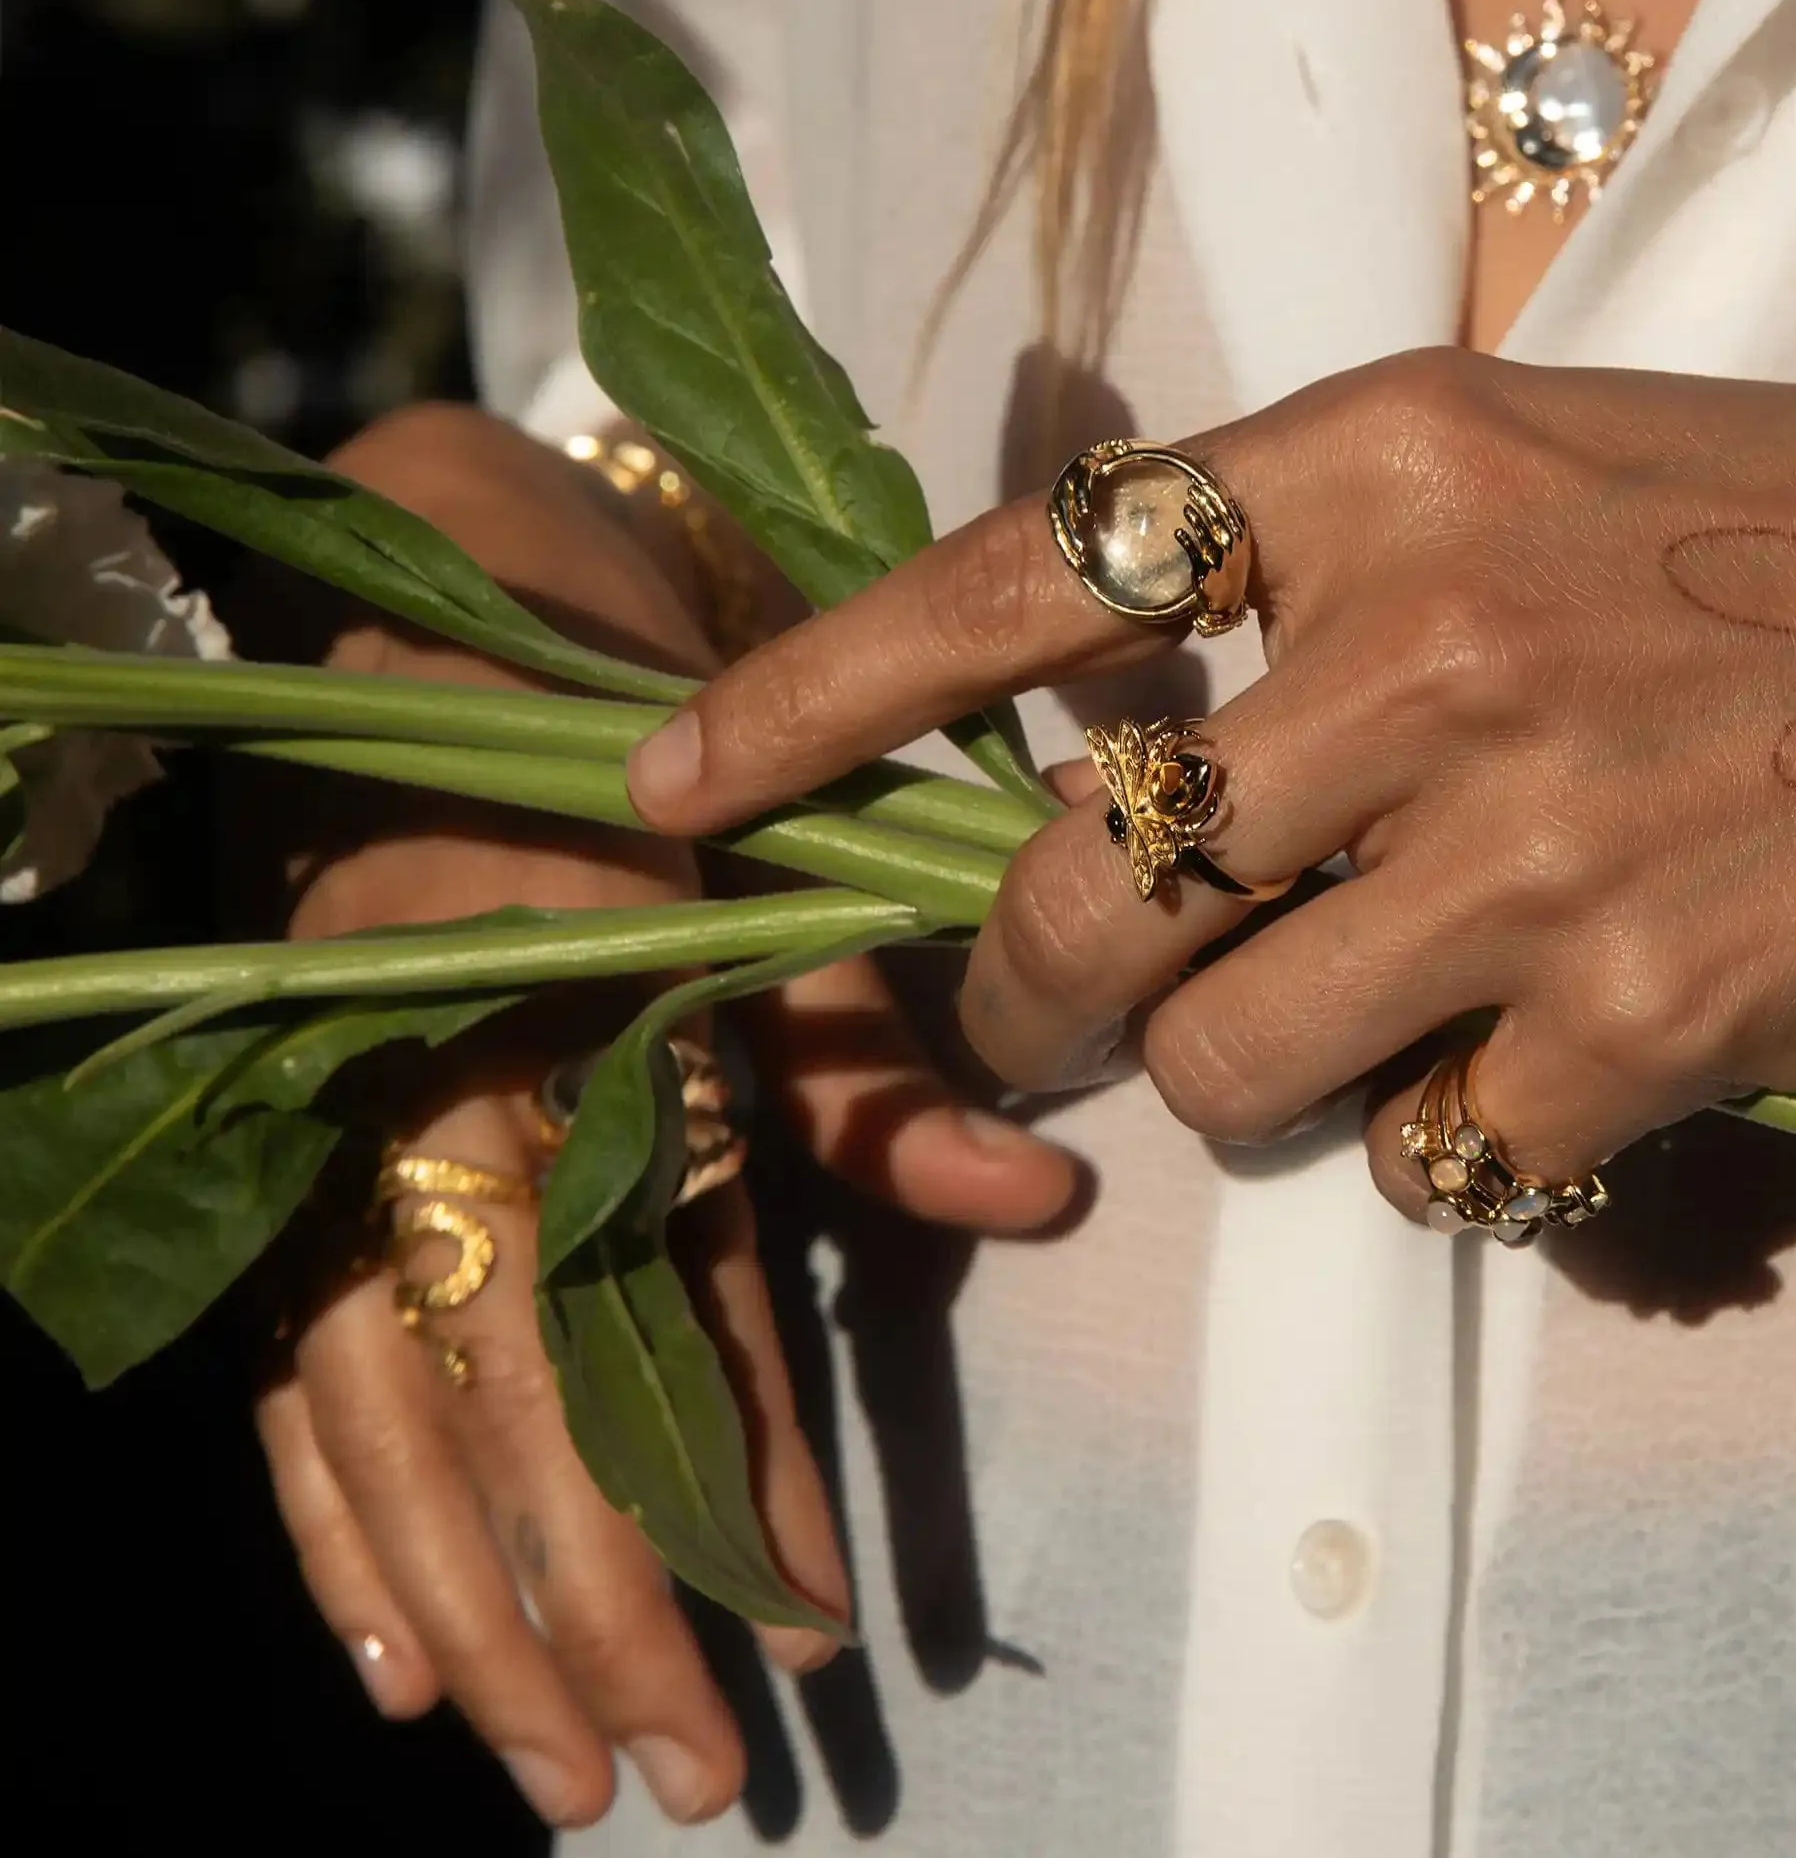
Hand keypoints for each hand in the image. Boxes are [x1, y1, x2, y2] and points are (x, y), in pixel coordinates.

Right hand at [247, 406, 1075, 1829]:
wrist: (422, 559)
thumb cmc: (625, 677)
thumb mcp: (767, 834)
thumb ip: (866, 1034)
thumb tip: (1022, 1202)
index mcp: (532, 986)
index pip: (623, 1283)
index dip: (704, 1465)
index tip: (802, 1618)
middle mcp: (398, 1069)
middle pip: (487, 1391)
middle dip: (583, 1598)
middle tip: (684, 1778)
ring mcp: (310, 1108)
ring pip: (373, 1408)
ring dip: (459, 1602)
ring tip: (545, 1765)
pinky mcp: (273, 1129)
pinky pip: (287, 1355)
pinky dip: (332, 1509)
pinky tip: (382, 1646)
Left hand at [622, 353, 1795, 1212]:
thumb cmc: (1788, 525)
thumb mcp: (1518, 456)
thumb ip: (1302, 566)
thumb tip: (1098, 732)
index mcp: (1376, 459)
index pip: (1010, 588)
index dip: (805, 703)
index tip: (661, 791)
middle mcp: (1424, 642)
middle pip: (1080, 890)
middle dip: (1018, 991)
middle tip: (1046, 1017)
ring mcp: (1527, 842)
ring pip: (1223, 1062)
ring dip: (1249, 1077)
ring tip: (1366, 1021)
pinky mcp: (1640, 1019)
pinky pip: (1438, 1157)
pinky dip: (1463, 1142)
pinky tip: (1558, 1063)